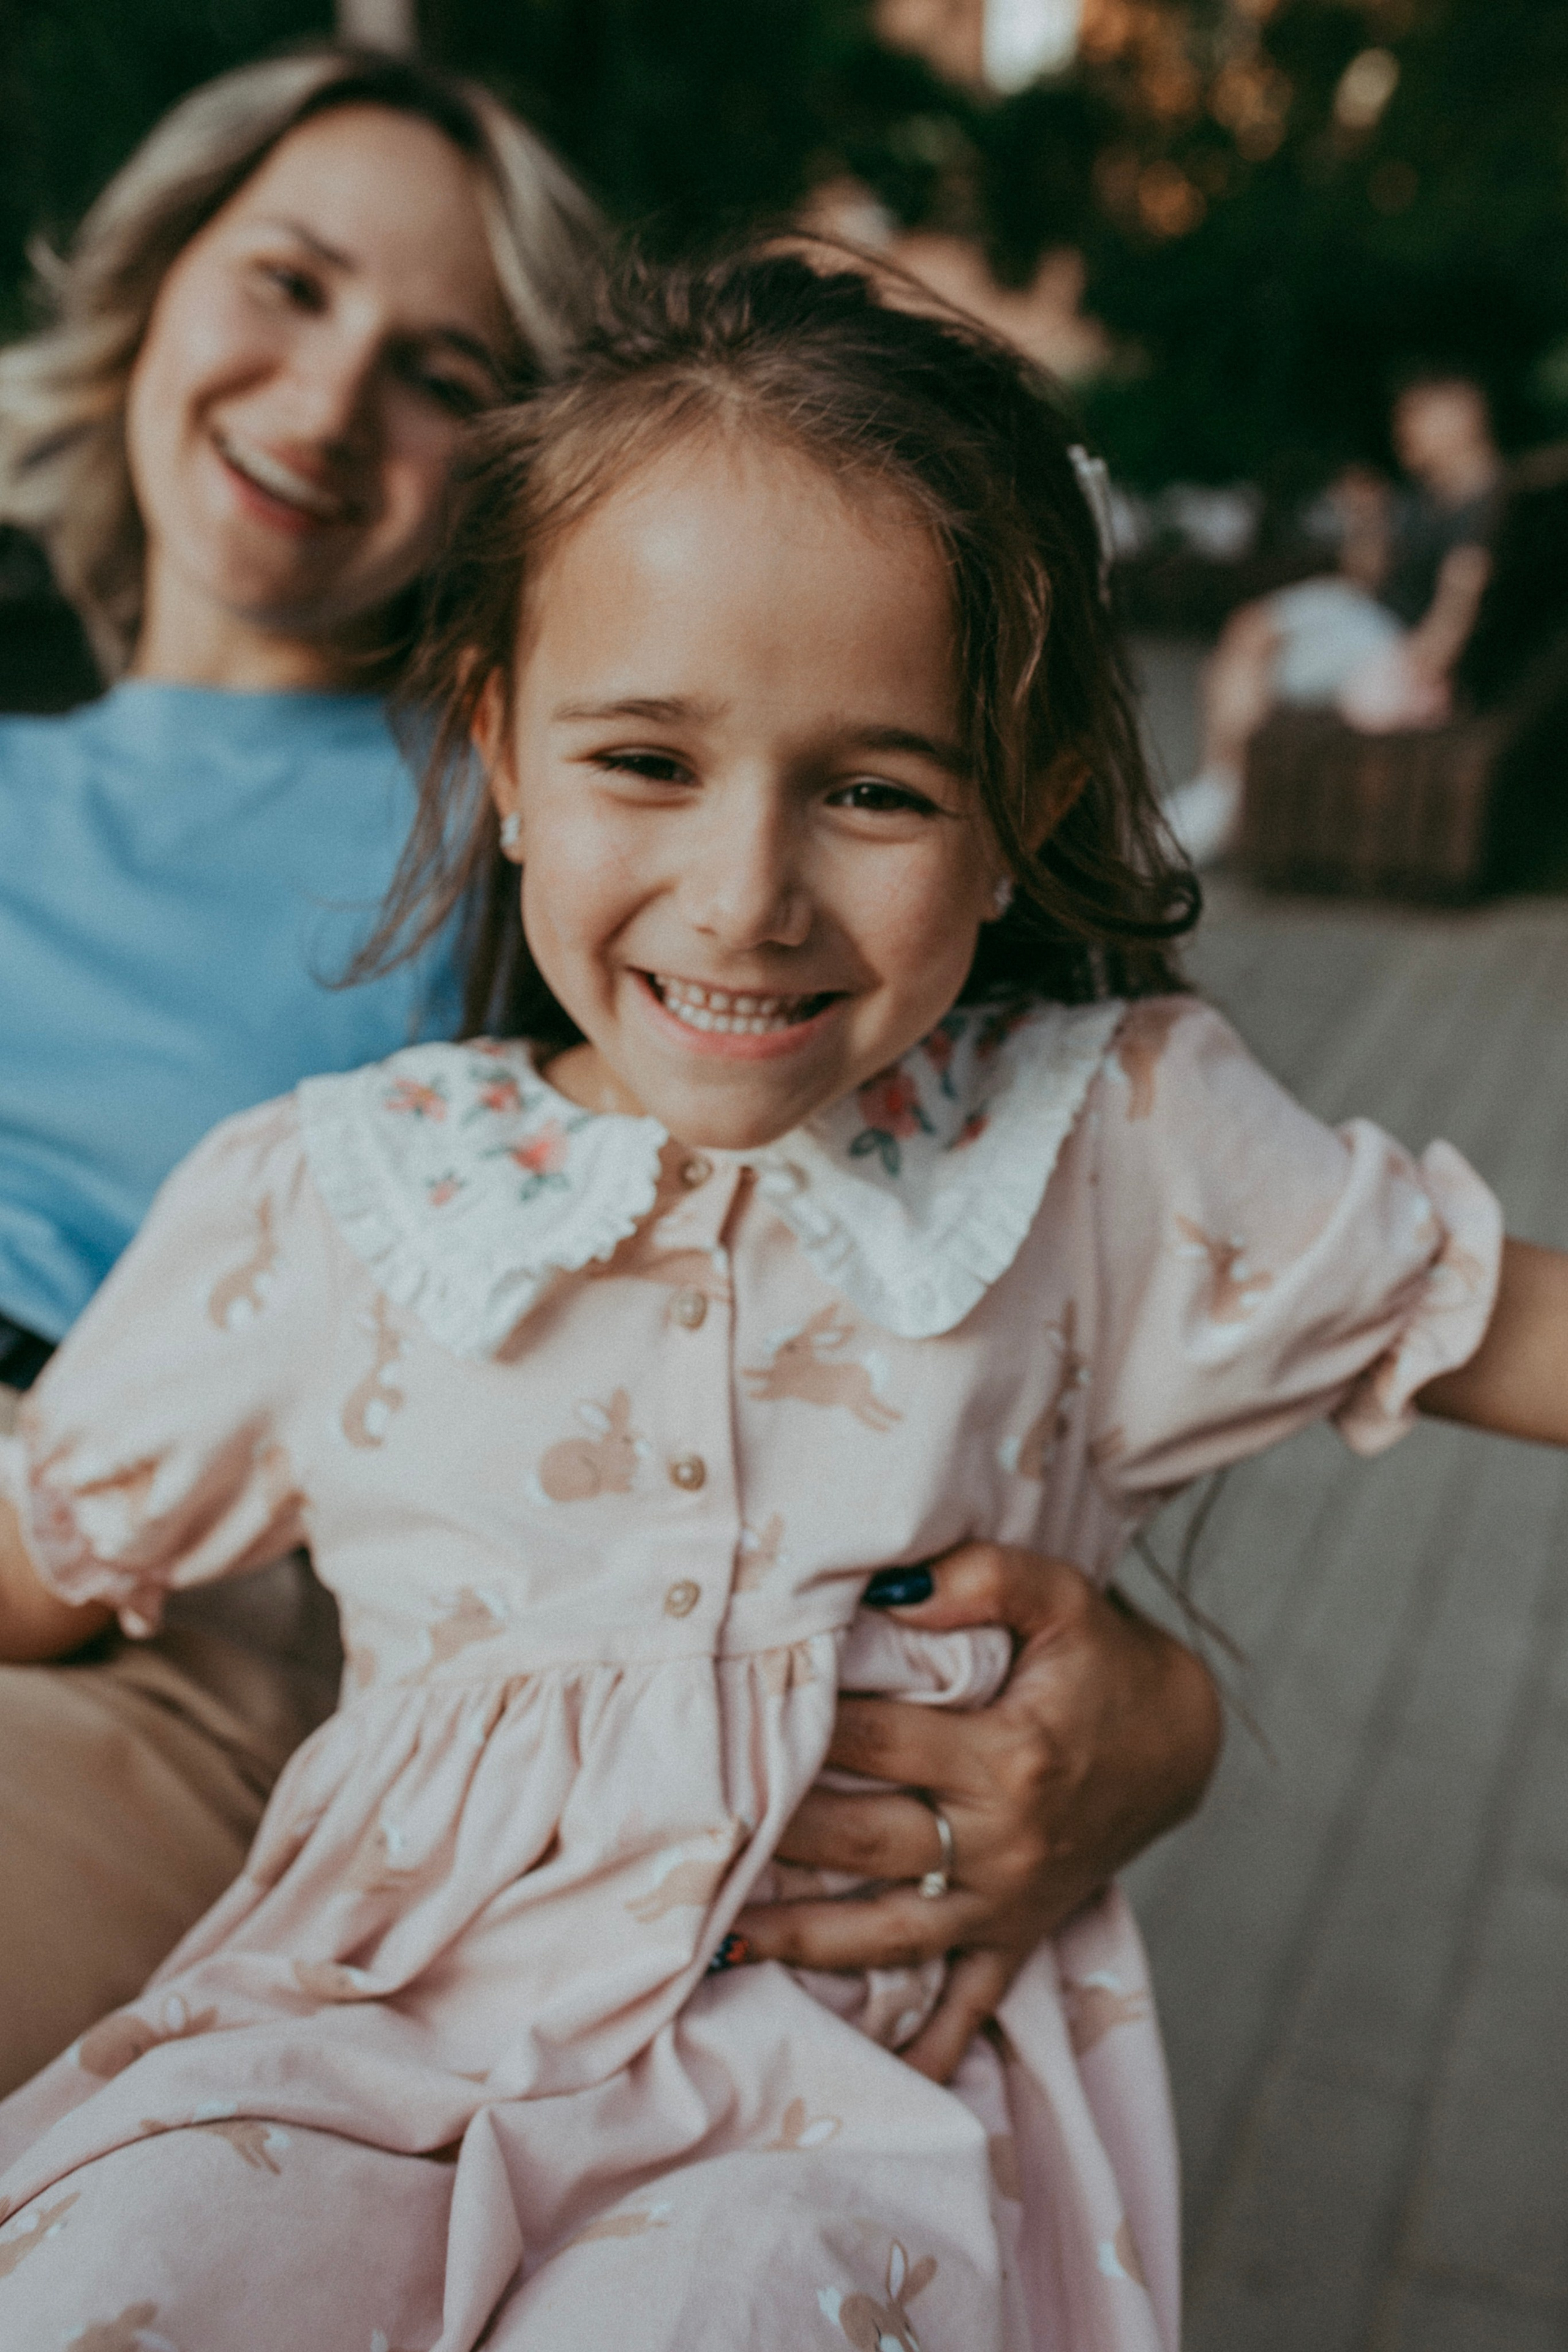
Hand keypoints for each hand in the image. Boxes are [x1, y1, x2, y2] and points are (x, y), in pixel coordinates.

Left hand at [732, 1541, 1222, 2082]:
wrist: (1179, 1738)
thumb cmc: (1103, 1659)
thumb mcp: (1064, 1596)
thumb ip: (986, 1578)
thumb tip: (891, 1587)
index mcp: (1010, 1757)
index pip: (879, 1745)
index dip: (805, 1728)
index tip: (733, 1716)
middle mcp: (1004, 1841)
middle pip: (864, 1842)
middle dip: (776, 1840)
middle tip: (689, 1835)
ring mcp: (1008, 1899)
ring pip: (888, 1932)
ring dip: (803, 1941)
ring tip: (716, 1942)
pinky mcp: (1017, 1933)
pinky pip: (967, 2005)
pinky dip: (921, 2044)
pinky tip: (862, 2068)